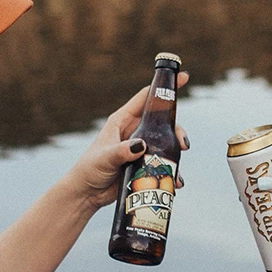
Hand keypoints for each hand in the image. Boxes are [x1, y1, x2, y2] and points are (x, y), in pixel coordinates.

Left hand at [65, 73, 189, 210]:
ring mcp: (140, 147)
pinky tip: (176, 181)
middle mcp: (134, 131)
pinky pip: (162, 162)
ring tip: (177, 167)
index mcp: (123, 120)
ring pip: (165, 142)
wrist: (88, 192)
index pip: (147, 97)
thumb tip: (142, 145)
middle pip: (162, 122)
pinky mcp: (144, 164)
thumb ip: (122, 151)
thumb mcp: (105, 158)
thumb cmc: (90, 169)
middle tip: (183, 144)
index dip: (164, 87)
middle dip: (176, 129)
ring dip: (175, 152)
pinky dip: (172, 169)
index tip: (183, 78)